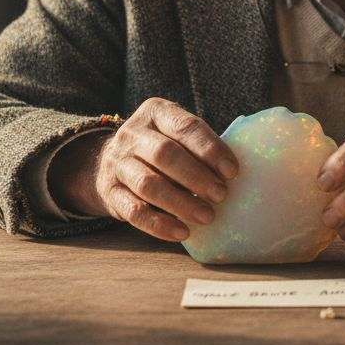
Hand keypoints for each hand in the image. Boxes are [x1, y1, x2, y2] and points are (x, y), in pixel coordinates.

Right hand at [49, 98, 237, 240]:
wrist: (110, 162)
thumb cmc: (161, 150)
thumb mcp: (177, 135)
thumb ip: (200, 147)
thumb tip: (235, 175)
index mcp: (156, 112)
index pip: (185, 126)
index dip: (210, 149)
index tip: (232, 172)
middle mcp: (132, 133)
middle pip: (165, 154)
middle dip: (197, 176)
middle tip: (221, 195)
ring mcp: (117, 162)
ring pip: (148, 184)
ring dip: (181, 203)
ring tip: (206, 216)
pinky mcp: (109, 192)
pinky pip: (134, 211)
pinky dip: (159, 225)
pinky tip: (182, 232)